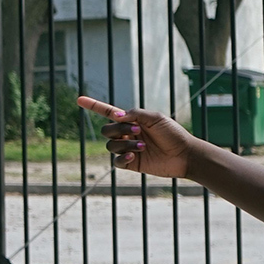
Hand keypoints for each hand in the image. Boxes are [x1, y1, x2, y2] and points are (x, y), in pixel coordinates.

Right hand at [78, 96, 195, 178]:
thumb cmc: (173, 133)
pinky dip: (122, 157)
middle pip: (106, 130)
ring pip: (111, 145)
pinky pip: (116, 161)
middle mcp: (127, 134)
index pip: (107, 112)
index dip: (93, 106)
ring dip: (125, 144)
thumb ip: (134, 114)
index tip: (79, 99)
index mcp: (131, 120)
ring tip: (142, 146)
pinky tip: (134, 155)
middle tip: (137, 131)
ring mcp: (128, 149)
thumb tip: (115, 116)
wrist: (184, 154)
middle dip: (118, 129)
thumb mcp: (155, 117)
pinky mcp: (131, 163)